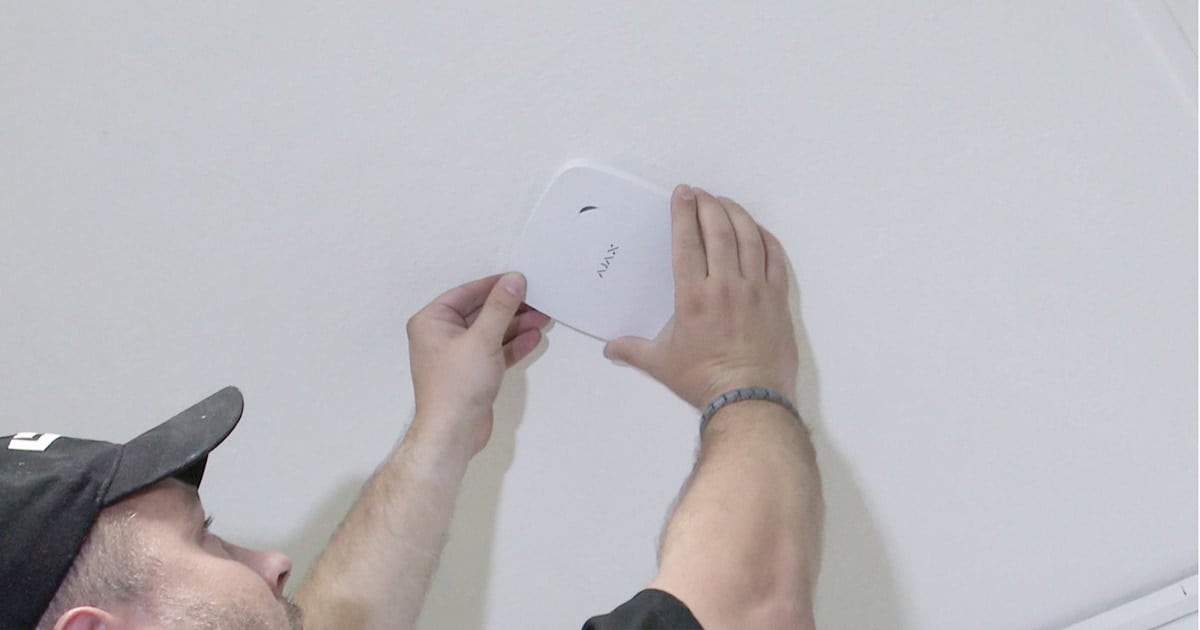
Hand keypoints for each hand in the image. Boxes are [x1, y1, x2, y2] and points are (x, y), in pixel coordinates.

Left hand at [406, 273, 549, 455]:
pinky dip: (512, 345)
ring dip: (516, 325)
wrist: (453, 433)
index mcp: (432, 321)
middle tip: (538, 299)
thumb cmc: (457, 386)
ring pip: (491, 332)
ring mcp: (458, 355)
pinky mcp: (473, 373)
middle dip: (510, 307)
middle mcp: (441, 335)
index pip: (467, 293)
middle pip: (481, 312)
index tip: (519, 279)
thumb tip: (514, 280)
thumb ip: (500, 308)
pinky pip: (494, 351)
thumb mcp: (482, 339)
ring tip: (543, 317)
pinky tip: (533, 338)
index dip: (494, 285)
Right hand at [604, 186, 797, 408]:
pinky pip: (775, 259)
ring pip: (748, 238)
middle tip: (701, 194)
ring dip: (736, 215)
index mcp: (693, 297)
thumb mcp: (662, 364)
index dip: (683, 214)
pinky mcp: (777, 300)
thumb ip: (634, 350)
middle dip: (708, 205)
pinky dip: (766, 239)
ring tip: (726, 203)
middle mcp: (725, 286)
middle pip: (718, 231)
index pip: (687, 243)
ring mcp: (755, 290)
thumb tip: (611, 348)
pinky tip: (758, 231)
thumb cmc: (705, 381)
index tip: (682, 194)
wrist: (749, 399)